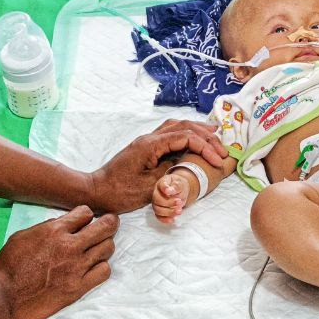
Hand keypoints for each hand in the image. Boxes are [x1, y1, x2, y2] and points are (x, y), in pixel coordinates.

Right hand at [0, 205, 117, 318]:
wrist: (2, 300)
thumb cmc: (7, 267)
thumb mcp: (22, 236)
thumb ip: (46, 228)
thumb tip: (63, 224)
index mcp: (54, 231)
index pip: (86, 212)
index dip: (87, 215)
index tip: (85, 221)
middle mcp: (69, 246)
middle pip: (106, 227)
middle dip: (109, 223)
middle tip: (109, 225)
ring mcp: (76, 268)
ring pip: (108, 248)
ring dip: (104, 246)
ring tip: (97, 249)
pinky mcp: (78, 288)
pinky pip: (104, 272)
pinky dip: (102, 267)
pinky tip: (93, 268)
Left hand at [88, 120, 227, 213]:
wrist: (96, 191)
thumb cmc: (119, 192)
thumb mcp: (149, 187)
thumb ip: (170, 172)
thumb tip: (186, 162)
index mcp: (151, 145)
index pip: (186, 137)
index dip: (206, 147)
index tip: (218, 161)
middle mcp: (149, 138)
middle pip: (184, 127)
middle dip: (206, 136)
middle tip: (223, 148)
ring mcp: (147, 141)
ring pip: (177, 126)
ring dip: (197, 130)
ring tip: (214, 134)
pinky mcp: (145, 148)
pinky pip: (170, 134)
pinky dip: (185, 134)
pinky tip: (192, 140)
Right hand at [152, 173, 191, 223]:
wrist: (179, 190)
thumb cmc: (178, 185)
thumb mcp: (180, 183)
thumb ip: (176, 186)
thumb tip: (169, 191)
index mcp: (161, 183)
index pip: (161, 185)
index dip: (164, 188)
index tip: (169, 191)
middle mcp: (156, 193)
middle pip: (157, 200)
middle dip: (169, 203)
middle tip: (179, 202)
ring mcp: (156, 203)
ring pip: (158, 210)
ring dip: (168, 212)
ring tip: (179, 211)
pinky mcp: (159, 211)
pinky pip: (159, 217)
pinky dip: (165, 219)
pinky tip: (172, 219)